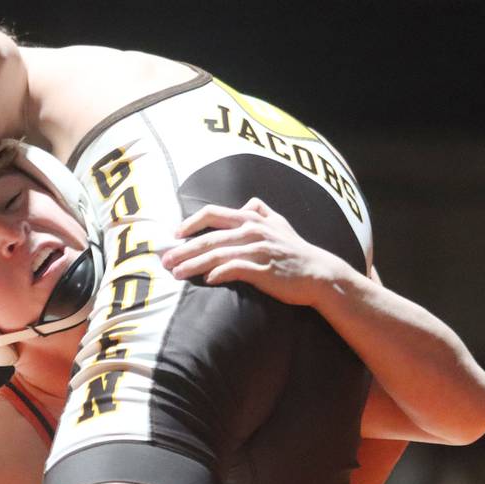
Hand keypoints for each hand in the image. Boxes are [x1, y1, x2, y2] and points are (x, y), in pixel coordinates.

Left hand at [161, 198, 354, 305]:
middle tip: (165, 261)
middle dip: (183, 249)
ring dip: (193, 264)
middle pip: (209, 237)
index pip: (213, 214)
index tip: (174, 235)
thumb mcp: (280, 224)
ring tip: (176, 274)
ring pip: (217, 254)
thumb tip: (249, 203)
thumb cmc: (296, 251)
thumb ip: (262, 211)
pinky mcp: (263, 270)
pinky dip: (219, 273)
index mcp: (252, 219)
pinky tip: (207, 280)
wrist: (319, 273)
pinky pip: (235, 269)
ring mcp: (258, 250)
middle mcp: (252, 231)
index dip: (190, 223)